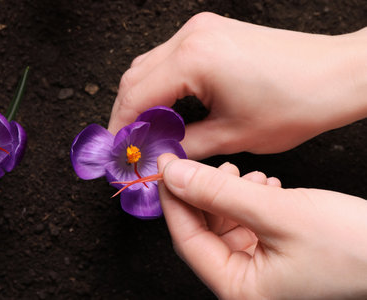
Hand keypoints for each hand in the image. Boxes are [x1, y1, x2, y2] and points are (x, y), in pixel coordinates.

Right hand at [109, 12, 366, 159]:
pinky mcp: (213, 33)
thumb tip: (159, 155)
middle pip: (135, 77)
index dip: (123, 128)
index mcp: (193, 59)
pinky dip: (162, 84)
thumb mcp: (232, 136)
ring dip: (143, 97)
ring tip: (147, 130)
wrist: (337, 75)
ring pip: (150, 65)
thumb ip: (185, 146)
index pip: (136, 96)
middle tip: (130, 144)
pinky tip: (168, 107)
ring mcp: (202, 30)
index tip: (120, 152)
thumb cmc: (297, 103)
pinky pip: (171, 58)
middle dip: (127, 113)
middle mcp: (192, 36)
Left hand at [157, 153, 366, 298]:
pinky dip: (250, 203)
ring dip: (229, 196)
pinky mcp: (275, 257)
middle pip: (204, 232)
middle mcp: (245, 287)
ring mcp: (260, 273)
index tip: (166, 166)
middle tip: (206, 166)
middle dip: (204, 195)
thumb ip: (219, 193)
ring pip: (225, 226)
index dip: (173, 199)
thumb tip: (174, 176)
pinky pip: (247, 226)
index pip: (187, 240)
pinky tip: (264, 187)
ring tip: (247, 175)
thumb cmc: (353, 246)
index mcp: (239, 290)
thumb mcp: (277, 212)